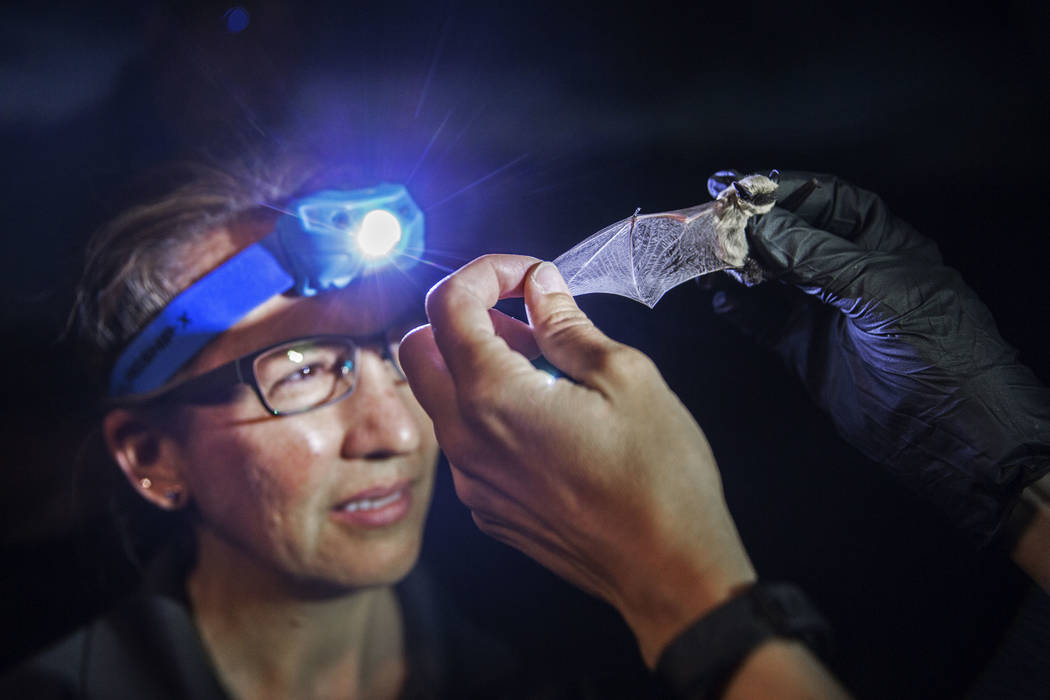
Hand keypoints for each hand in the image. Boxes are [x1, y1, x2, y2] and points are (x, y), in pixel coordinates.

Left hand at [400, 254, 755, 665]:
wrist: (667, 571)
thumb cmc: (658, 477)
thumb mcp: (626, 377)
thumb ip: (567, 325)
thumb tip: (540, 287)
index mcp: (493, 397)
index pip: (448, 304)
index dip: (486, 271)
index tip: (528, 274)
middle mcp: (465, 439)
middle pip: (418, 346)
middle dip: (465, 316)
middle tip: (526, 320)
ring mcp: (471, 479)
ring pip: (438, 395)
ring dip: (475, 363)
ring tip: (546, 368)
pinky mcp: (486, 506)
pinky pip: (464, 440)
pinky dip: (487, 411)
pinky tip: (546, 418)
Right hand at [709, 171, 1049, 545]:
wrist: (954, 435)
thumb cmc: (939, 353)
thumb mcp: (882, 292)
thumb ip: (819, 257)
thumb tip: (762, 225)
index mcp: (885, 246)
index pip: (828, 201)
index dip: (785, 190)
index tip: (741, 187)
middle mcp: (853, 273)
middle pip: (794, 235)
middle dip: (754, 227)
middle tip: (714, 222)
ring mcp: (827, 312)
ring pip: (773, 277)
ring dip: (741, 266)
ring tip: (710, 260)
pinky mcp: (807, 350)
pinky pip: (764, 322)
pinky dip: (739, 310)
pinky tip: (719, 300)